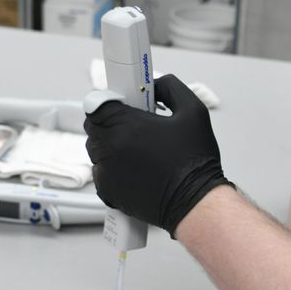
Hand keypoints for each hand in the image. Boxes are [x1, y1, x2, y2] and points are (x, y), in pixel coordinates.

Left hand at [84, 74, 231, 235]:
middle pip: (94, 127)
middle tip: (136, 127)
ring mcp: (106, 173)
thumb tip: (155, 85)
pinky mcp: (108, 193)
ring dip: (112, 146)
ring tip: (140, 151)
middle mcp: (110, 149)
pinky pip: (100, 173)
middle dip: (111, 123)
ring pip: (97, 150)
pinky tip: (136, 169)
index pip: (96, 104)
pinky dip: (113, 169)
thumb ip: (170, 88)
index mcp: (126, 126)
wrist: (196, 203)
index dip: (110, 102)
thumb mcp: (193, 111)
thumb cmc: (195, 163)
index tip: (122, 104)